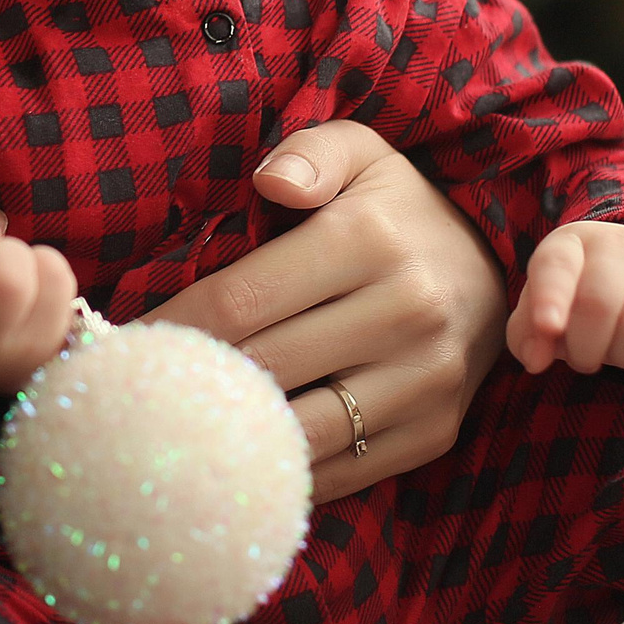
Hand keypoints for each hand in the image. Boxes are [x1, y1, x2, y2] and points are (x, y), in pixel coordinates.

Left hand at [148, 121, 506, 504]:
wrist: (504, 272)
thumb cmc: (398, 209)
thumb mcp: (361, 153)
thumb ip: (309, 154)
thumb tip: (270, 182)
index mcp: (370, 239)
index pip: (240, 300)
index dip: (170, 327)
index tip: (119, 345)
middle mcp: (407, 313)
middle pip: (262, 368)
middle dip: (186, 385)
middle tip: (129, 396)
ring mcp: (427, 381)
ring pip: (299, 432)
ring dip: (229, 438)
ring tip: (174, 434)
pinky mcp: (435, 433)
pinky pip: (341, 470)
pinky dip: (283, 470)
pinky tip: (236, 458)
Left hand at [506, 220, 623, 376]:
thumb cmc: (580, 299)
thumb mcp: (545, 310)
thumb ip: (528, 335)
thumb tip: (536, 360)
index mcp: (571, 244)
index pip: (557, 266)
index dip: (551, 297)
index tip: (549, 327)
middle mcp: (619, 243)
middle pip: (600, 305)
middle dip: (585, 349)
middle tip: (582, 360)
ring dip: (622, 359)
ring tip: (615, 351)